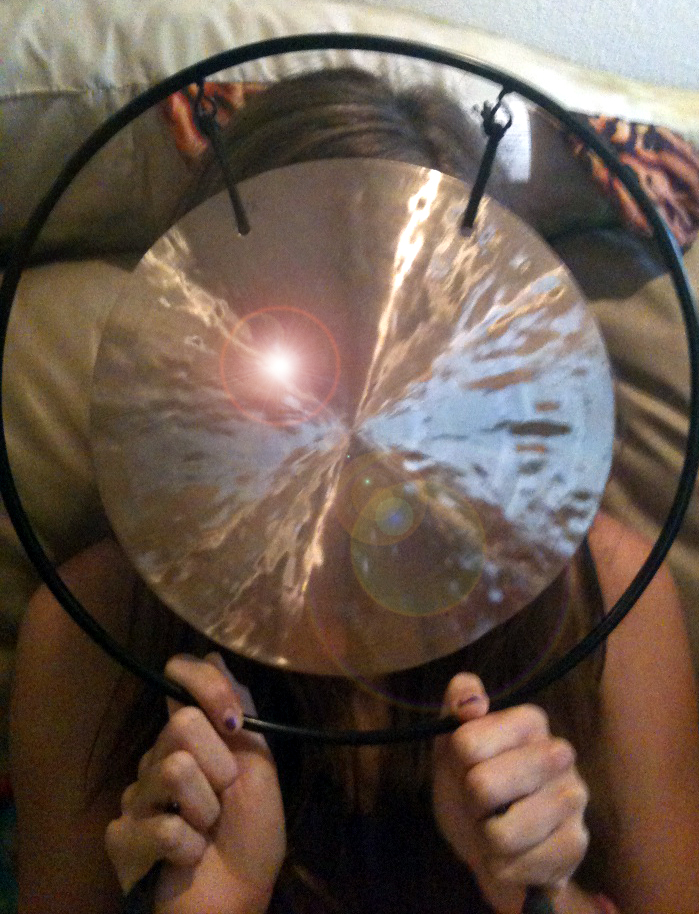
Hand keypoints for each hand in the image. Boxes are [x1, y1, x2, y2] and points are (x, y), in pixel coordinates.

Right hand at [105, 653, 285, 912]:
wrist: (237, 897)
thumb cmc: (253, 834)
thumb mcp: (259, 762)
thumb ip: (237, 709)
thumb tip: (213, 653)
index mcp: (192, 734)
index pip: (179, 674)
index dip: (204, 684)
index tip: (232, 721)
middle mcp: (158, 756)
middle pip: (181, 723)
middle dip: (219, 767)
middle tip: (224, 800)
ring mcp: (135, 796)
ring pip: (172, 769)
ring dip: (206, 809)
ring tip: (206, 830)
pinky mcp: (120, 837)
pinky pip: (160, 824)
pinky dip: (188, 846)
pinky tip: (185, 857)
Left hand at [432, 674, 588, 913]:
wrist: (493, 842)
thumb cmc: (470, 782)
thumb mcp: (451, 743)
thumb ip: (456, 706)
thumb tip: (472, 699)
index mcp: (529, 720)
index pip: (467, 743)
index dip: (456, 767)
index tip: (466, 768)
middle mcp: (560, 752)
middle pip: (482, 786)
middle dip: (470, 804)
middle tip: (480, 803)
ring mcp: (574, 798)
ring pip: (501, 833)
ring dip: (485, 840)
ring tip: (495, 828)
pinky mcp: (577, 843)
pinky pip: (521, 864)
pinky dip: (505, 867)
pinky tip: (513, 853)